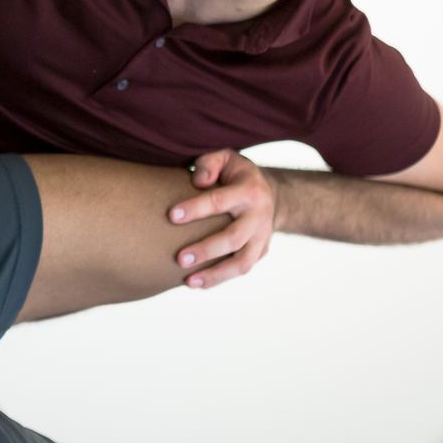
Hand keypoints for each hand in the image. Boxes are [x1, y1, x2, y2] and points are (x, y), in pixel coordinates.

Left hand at [168, 150, 277, 289]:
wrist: (271, 193)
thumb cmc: (236, 175)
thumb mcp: (225, 158)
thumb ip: (209, 164)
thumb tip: (198, 181)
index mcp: (249, 190)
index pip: (220, 200)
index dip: (196, 208)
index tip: (171, 216)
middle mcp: (259, 216)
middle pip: (233, 238)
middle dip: (206, 250)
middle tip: (179, 259)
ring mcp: (262, 237)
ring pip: (242, 263)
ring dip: (215, 275)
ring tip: (188, 282)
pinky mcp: (261, 252)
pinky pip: (241, 269)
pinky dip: (220, 278)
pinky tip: (197, 283)